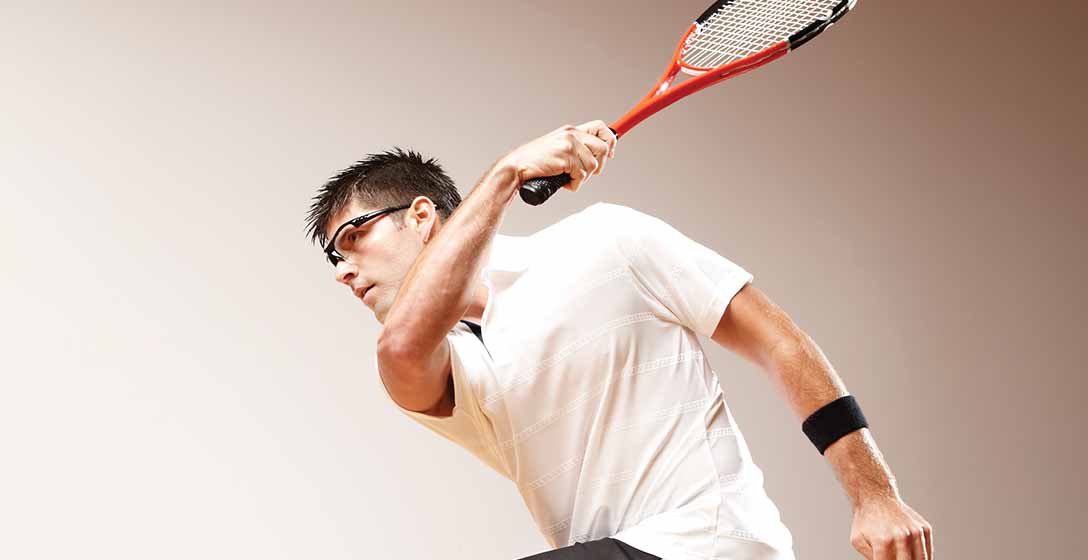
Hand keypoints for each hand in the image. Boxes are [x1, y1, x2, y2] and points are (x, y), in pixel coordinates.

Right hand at [499, 120, 616, 192]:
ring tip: (568, 178)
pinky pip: (582, 175)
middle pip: (604, 148)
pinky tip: (563, 182)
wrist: (517, 166)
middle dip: (599, 165)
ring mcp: (569, 144)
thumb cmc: (536, 162)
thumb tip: (598, 157)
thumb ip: (576, 148)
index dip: (610, 140)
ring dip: (583, 177)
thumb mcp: (558, 149)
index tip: (611, 153)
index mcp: (571, 130)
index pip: (600, 127)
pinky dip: (574, 184)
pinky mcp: (566, 157)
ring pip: (593, 165)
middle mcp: (572, 134)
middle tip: (584, 173)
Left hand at [849, 497, 932, 558]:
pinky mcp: (925, 529)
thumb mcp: (858, 541)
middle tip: (895, 558)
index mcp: (883, 542)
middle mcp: (902, 537)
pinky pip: (927, 551)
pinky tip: (911, 556)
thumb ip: (870, 558)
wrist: (876, 496)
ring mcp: (916, 532)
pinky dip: (922, 557)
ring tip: (904, 557)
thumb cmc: (865, 521)